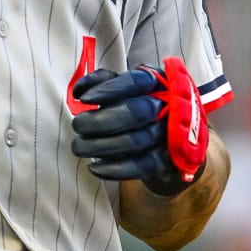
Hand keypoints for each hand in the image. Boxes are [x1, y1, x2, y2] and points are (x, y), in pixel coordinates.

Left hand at [71, 57, 208, 196]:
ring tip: (79, 146)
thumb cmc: (141, 105)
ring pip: (136, 141)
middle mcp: (168, 107)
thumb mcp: (127, 87)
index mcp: (157, 83)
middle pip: (136, 112)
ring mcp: (169, 134)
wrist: (172, 135)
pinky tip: (94, 167)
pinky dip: (114, 168)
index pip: (134, 82)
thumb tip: (80, 89)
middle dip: (101, 120)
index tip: (83, 99)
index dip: (108, 89)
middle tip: (78, 125)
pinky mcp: (167, 160)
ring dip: (101, 145)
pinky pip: (141, 166)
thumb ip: (104, 82)